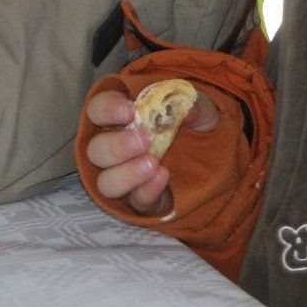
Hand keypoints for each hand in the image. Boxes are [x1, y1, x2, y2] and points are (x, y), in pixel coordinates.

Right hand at [82, 86, 218, 215]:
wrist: (211, 159)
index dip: (107, 109)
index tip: (130, 111)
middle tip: (143, 140)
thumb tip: (186, 111)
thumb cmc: (193, 125)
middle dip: (116, 146)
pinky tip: (163, 176)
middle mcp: (113, 148)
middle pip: (95, 150)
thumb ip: (193, 106)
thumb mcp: (200, 110)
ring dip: (125, 174)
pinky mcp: (139, 199)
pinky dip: (147, 190)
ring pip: (105, 182)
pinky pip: (135, 200)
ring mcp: (123, 176)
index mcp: (120, 117)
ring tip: (153, 163)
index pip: (98, 109)